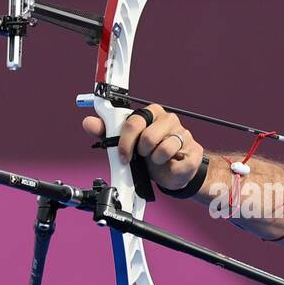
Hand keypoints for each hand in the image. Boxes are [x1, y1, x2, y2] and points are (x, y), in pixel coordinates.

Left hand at [82, 104, 205, 192]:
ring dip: (156, 161)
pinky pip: (178, 164)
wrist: (174, 171)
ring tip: (158, 160)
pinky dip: (172, 170)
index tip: (124, 155)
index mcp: (150, 113)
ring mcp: (184, 133)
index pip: (133, 122)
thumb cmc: (150, 154)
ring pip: (163, 149)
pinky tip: (172, 165)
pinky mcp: (195, 150)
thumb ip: (107, 131)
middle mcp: (168, 119)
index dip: (125, 142)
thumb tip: (88, 122)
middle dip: (142, 152)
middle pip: (148, 137)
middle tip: (144, 156)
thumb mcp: (127, 143)